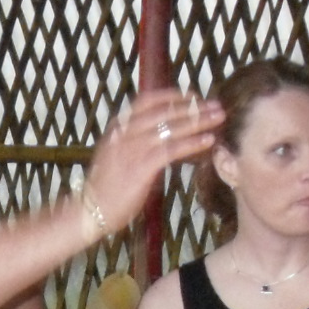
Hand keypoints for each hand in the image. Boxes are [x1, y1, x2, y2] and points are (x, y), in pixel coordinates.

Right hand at [81, 91, 224, 237]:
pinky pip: (172, 150)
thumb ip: (137, 143)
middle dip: (193, 107)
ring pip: (170, 127)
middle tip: (215, 105)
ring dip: (198, 121)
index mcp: (118, 127)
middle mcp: (124, 132)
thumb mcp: (118, 156)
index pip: (148, 101)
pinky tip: (208, 141)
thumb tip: (162, 138)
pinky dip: (192, 143)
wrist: (89, 211)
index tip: (194, 96)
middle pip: (164, 111)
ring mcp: (131, 148)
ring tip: (218, 118)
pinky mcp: (140, 166)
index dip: (173, 96)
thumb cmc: (106, 189)